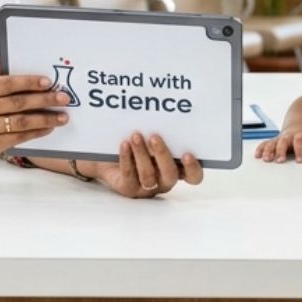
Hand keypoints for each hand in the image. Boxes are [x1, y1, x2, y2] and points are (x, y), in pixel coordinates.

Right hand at [0, 72, 69, 167]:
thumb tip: (5, 57)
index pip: (6, 83)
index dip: (28, 82)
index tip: (47, 82)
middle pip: (18, 102)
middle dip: (44, 99)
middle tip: (63, 98)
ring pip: (21, 121)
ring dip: (45, 119)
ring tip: (62, 116)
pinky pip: (19, 136)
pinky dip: (36, 132)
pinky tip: (48, 128)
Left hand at [85, 132, 202, 198]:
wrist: (108, 159)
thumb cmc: (137, 144)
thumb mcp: (151, 138)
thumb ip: (162, 131)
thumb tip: (164, 112)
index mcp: (176, 169)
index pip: (193, 177)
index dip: (193, 168)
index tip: (187, 154)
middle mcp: (164, 181)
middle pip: (170, 175)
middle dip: (162, 155)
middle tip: (154, 137)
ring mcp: (147, 188)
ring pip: (148, 176)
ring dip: (142, 154)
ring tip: (135, 136)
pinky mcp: (128, 189)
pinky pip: (129, 175)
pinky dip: (126, 158)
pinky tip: (124, 144)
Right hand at [256, 125, 301, 162]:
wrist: (297, 125)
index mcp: (299, 136)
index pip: (299, 143)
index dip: (299, 152)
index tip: (299, 161)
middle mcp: (288, 137)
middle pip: (283, 142)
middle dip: (281, 151)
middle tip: (280, 160)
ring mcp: (279, 138)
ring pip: (272, 143)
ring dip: (269, 151)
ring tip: (267, 159)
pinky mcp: (273, 140)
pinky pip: (265, 143)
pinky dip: (261, 148)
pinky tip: (257, 155)